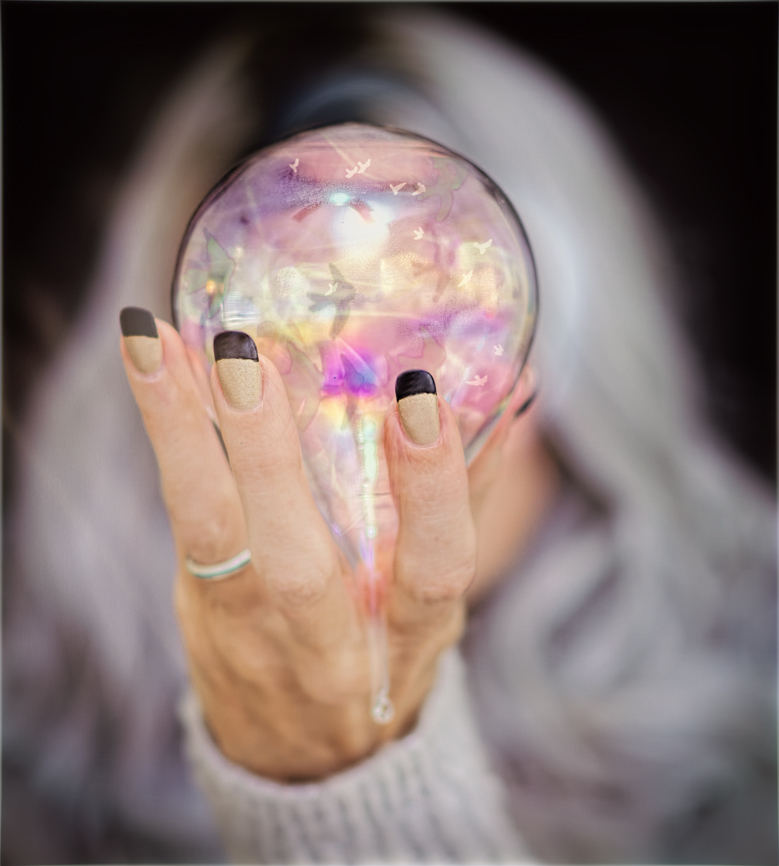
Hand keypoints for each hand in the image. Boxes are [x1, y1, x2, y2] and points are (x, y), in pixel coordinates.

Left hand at [120, 308, 534, 781]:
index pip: (430, 570)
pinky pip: (181, 510)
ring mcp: (248, 626)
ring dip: (181, 430)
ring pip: (211, 528)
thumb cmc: (384, 655)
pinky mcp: (197, 601)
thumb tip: (512, 387)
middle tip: (243, 358)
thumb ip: (469, 494)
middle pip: (294, 562)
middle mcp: (322, 641)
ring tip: (153, 342)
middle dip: (270, 459)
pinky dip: (168, 432)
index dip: (430, 490)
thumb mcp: (438, 598)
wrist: (300, 755)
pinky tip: (151, 361)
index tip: (418, 398)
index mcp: (405, 637)